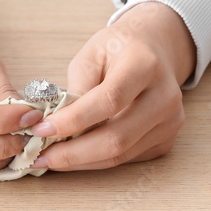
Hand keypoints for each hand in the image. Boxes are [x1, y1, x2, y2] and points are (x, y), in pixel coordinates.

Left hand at [30, 2, 194, 170]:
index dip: (73, 120)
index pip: (109, 100)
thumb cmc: (118, 49)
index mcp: (145, 65)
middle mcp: (165, 96)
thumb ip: (77, 86)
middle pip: (117, 137)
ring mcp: (170, 121)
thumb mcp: (91, 53)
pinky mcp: (167, 139)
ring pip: (120, 154)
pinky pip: (127, 158)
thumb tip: (55, 125)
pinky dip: (97, 160)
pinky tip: (76, 154)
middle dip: (73, 153)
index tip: (42, 130)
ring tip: (51, 158)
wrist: (156, 50)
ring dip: (81, 161)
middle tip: (40, 156)